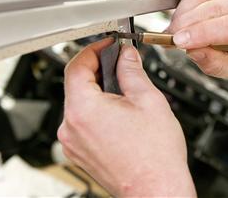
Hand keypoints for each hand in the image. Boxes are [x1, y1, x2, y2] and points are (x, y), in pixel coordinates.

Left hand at [57, 38, 195, 196]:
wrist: (156, 190)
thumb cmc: (155, 156)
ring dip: (101, 92)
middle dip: (101, 71)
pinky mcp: (80, 153)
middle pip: (77, 84)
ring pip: (81, 104)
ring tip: (127, 95)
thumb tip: (126, 55)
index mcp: (84, 109)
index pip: (76, 65)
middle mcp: (71, 127)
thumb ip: (132, 71)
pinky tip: (121, 116)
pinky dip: (99, 112)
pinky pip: (84, 123)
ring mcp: (73, 143)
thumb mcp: (148, 100)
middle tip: (124, 65)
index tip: (109, 45)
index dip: (94, 49)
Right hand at [167, 0, 227, 78]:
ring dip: (183, 14)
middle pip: (215, 9)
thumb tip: (194, 51)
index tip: (180, 41)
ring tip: (174, 32)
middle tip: (171, 39)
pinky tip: (180, 21)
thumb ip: (214, 64)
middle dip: (187, 24)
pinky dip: (184, 7)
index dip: (202, 33)